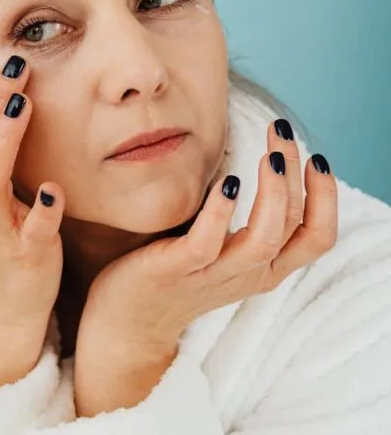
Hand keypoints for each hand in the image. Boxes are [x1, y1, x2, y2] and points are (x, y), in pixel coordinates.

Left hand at [73, 119, 337, 415]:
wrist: (126, 319)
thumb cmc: (175, 272)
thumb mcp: (223, 249)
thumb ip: (244, 222)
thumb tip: (261, 168)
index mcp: (263, 267)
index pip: (318, 236)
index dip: (326, 196)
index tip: (314, 157)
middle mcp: (247, 273)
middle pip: (295, 227)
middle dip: (297, 175)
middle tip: (283, 133)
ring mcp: (213, 274)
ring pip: (264, 239)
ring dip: (273, 194)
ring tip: (269, 156)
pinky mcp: (175, 270)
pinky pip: (206, 244)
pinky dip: (220, 211)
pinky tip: (227, 182)